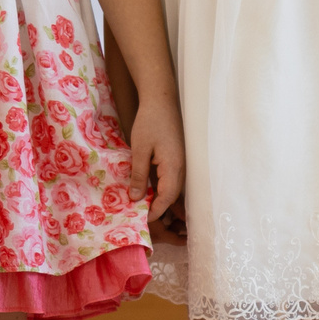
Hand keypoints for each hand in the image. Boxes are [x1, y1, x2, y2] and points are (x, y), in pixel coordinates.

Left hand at [131, 95, 185, 224]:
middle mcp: (181, 168)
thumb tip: (136, 198)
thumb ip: (139, 175)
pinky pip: (171, 179)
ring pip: (173, 189)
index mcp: (173, 168)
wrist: (161, 100)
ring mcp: (181, 163)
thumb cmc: (150, 122)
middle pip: (173, 197)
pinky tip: (149, 189)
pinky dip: (162, 189)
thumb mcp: (139, 150)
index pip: (167, 199)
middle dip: (159, 209)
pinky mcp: (177, 158)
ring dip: (161, 200)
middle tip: (142, 217)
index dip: (155, 211)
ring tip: (144, 207)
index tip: (141, 219)